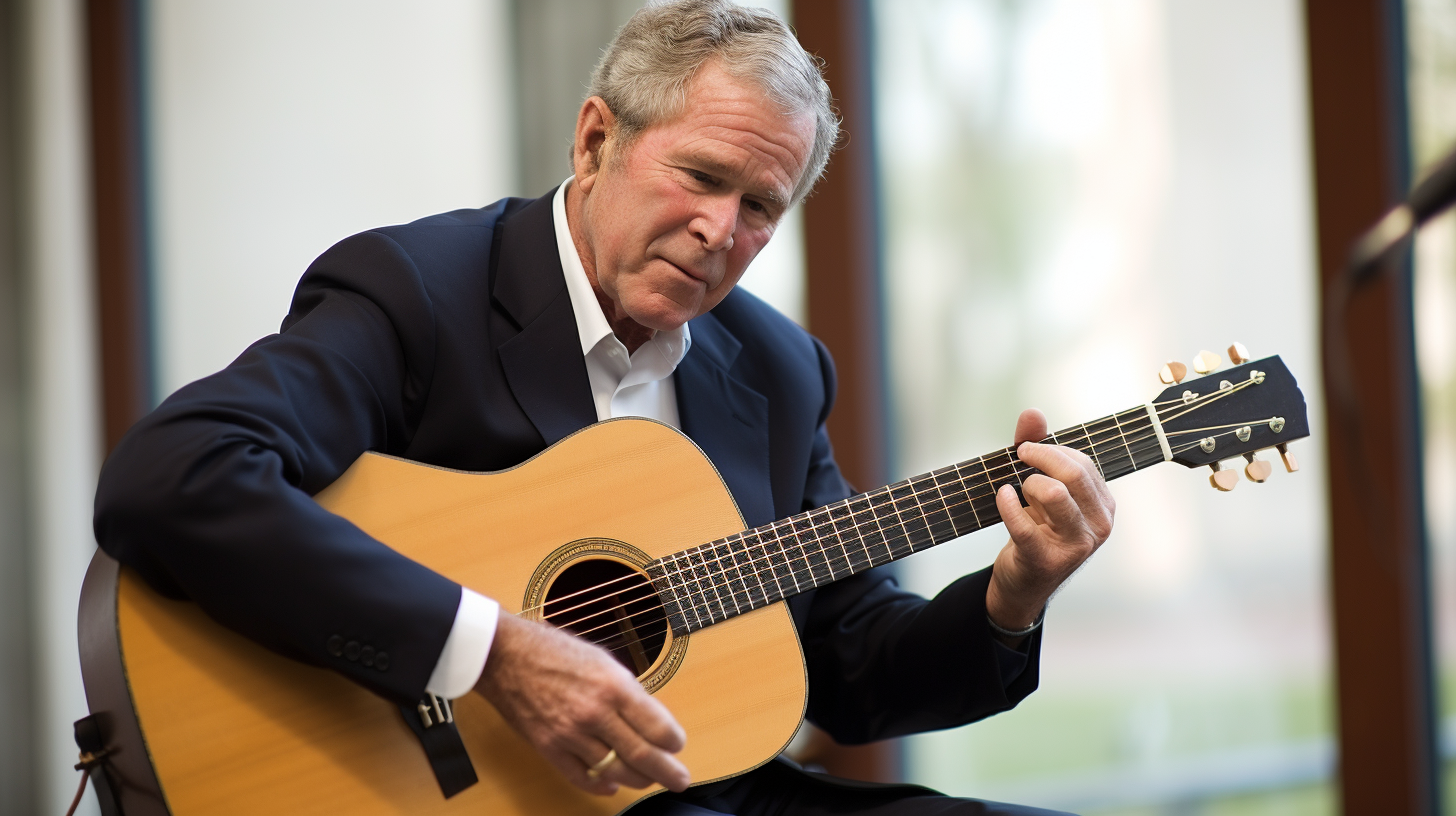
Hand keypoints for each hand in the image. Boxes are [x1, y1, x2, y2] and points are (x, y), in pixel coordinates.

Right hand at [473, 613, 689, 795]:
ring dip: (637, 780)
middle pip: (641, 755)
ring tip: (649, 780)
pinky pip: (581, 777)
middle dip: (667, 772)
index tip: (677, 744)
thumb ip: (626, 691)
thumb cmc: (553, 650)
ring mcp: (570, 734)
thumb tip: (648, 719)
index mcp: (613, 685)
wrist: (506, 656)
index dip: (673, 741)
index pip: (657, 726)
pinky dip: (600, 785)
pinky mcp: (549, 748)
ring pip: (615, 771)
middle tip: (679, 780)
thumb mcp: (602, 659)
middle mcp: (595, 713)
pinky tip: (611, 785)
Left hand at [987, 408, 1114, 642]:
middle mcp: (1099, 525)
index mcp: (1104, 505)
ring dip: (1028, 483)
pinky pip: (1023, 524)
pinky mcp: (1047, 559)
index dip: (1051, 450)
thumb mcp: (1041, 488)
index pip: (1083, 463)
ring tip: (1018, 488)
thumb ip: (1038, 448)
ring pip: (1054, 494)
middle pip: (1073, 473)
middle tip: (1018, 456)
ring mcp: (1077, 545)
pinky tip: (1002, 495)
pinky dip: (1006, 504)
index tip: (1025, 449)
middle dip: (1039, 457)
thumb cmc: (1037, 528)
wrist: (1025, 581)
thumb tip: (1032, 412)